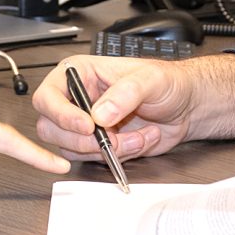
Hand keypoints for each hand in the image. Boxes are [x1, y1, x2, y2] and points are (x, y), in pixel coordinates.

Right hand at [29, 53, 234, 162]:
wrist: (186, 107)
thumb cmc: (167, 83)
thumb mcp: (150, 80)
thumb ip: (124, 94)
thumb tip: (99, 114)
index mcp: (79, 74)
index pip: (48, 96)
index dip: (61, 114)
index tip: (87, 125)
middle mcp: (76, 100)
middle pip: (52, 128)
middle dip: (85, 139)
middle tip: (112, 137)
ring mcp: (85, 125)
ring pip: (72, 149)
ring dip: (108, 149)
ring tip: (136, 136)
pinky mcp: (97, 145)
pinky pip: (94, 160)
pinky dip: (119, 157)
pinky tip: (139, 140)